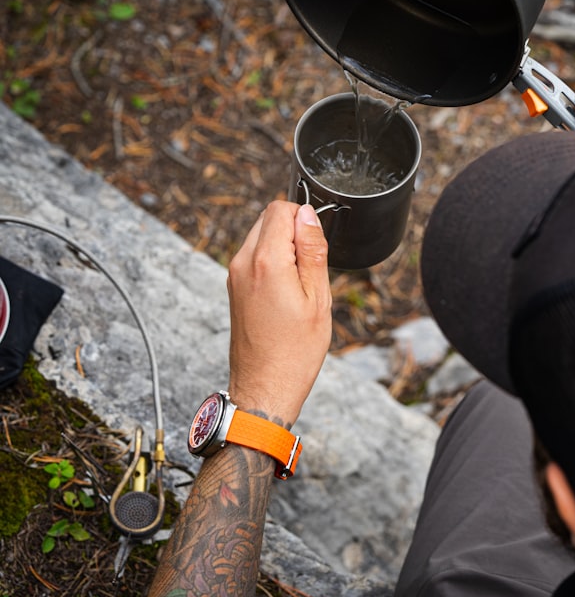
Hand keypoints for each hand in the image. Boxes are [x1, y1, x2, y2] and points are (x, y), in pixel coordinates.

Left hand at [226, 201, 331, 426]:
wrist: (265, 387)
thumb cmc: (295, 351)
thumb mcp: (318, 298)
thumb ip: (312, 250)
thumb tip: (307, 214)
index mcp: (266, 262)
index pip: (280, 209)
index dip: (304, 219)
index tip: (316, 247)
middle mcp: (242, 263)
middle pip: (268, 218)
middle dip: (293, 232)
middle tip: (311, 268)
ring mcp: (234, 275)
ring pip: (260, 237)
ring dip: (283, 248)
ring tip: (299, 285)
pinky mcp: (234, 287)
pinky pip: (254, 257)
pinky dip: (273, 262)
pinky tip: (287, 293)